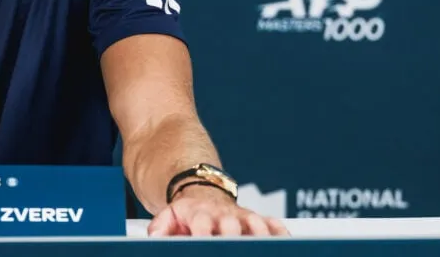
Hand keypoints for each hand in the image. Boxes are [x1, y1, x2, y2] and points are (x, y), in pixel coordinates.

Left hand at [146, 183, 289, 236]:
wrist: (203, 193)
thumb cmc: (187, 213)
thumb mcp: (169, 216)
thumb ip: (161, 227)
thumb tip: (155, 238)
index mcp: (200, 214)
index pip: (202, 224)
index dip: (203, 234)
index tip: (203, 242)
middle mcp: (224, 215)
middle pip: (232, 226)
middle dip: (234, 238)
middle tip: (234, 247)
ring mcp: (242, 217)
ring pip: (256, 225)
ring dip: (260, 236)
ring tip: (263, 246)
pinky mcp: (259, 219)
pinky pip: (275, 224)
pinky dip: (281, 232)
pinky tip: (284, 242)